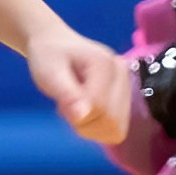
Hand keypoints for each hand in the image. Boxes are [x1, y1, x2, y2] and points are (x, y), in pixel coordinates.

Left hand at [20, 19, 130, 149]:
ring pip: (116, 129)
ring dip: (90, 126)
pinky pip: (116, 128)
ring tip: (76, 105)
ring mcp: (126, 86)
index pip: (99, 107)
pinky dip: (97, 127)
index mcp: (105, 64)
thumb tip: (81, 117)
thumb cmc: (49, 57)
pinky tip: (85, 110)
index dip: (76, 113)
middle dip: (84, 122)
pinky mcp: (125, 98)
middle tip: (67, 104)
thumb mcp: (49, 73)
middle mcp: (121, 74)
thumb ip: (66, 94)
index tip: (61, 101)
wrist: (56, 45)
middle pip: (112, 122)